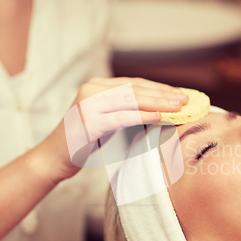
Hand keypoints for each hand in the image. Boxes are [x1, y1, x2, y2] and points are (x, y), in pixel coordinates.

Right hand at [38, 77, 187, 182]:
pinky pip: (121, 118)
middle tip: (185, 100)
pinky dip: (142, 117)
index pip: (134, 84)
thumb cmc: (85, 141)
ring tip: (178, 107)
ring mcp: (88, 104)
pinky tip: (159, 117)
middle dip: (163, 95)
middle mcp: (91, 89)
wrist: (55, 157)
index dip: (159, 88)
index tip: (179, 93)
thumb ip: (128, 111)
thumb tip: (163, 110)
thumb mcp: (108, 120)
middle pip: (134, 90)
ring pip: (130, 101)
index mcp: (96, 86)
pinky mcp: (88, 121)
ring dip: (158, 104)